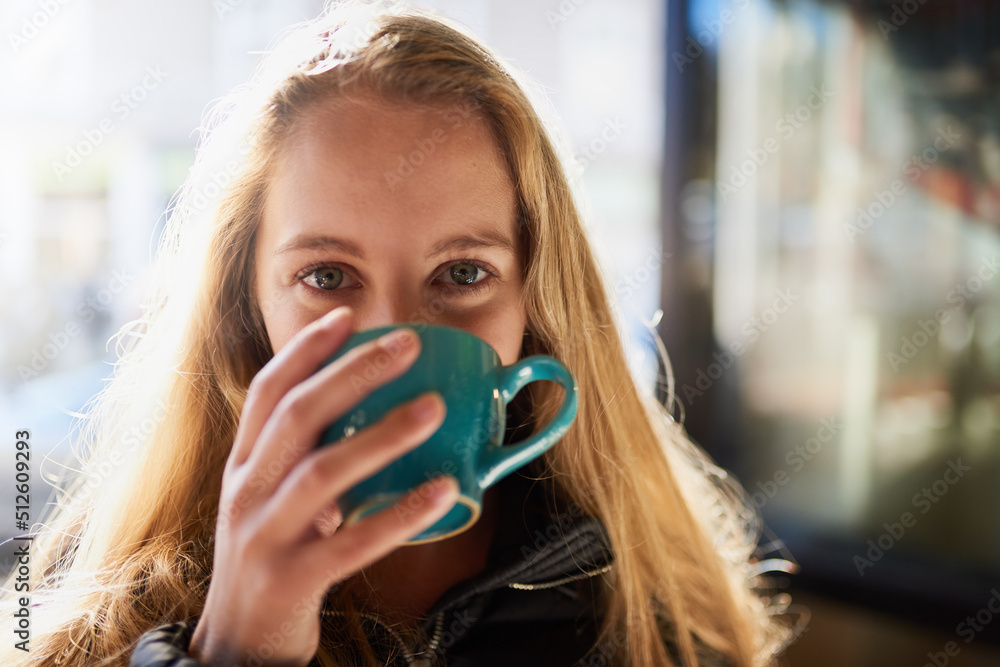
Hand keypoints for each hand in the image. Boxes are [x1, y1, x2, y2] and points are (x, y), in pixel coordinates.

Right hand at [188, 306, 457, 665]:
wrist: (238, 642)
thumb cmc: (272, 554)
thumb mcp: (275, 498)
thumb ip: (310, 457)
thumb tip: (379, 411)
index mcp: (245, 464)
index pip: (268, 392)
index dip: (306, 350)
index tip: (347, 315)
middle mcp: (247, 491)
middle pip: (296, 417)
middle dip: (352, 373)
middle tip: (407, 343)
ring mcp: (265, 536)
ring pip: (323, 473)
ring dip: (382, 435)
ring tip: (434, 407)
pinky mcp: (291, 581)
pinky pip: (352, 544)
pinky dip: (399, 515)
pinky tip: (443, 491)